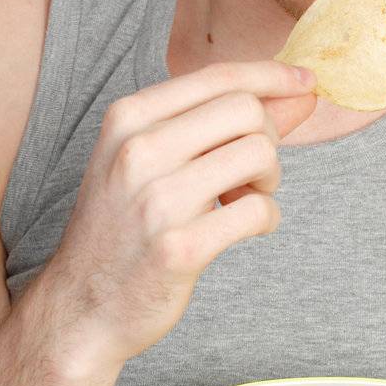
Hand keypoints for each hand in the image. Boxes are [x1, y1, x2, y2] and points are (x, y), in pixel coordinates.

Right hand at [39, 59, 317, 365]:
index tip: (305, 82)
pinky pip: (257, 211)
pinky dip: (267, 218)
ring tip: (249, 199)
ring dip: (270, 179)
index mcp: (128, 120)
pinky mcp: (180, 249)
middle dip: (269, 138)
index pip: (218, 77)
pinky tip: (250, 228)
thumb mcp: (144, 162)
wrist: (81, 309)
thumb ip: (211, 124)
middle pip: (246, 110)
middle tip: (254, 173)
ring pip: (258, 154)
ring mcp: (158, 201)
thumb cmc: (120, 232)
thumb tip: (295, 92)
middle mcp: (138, 151)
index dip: (272, 76)